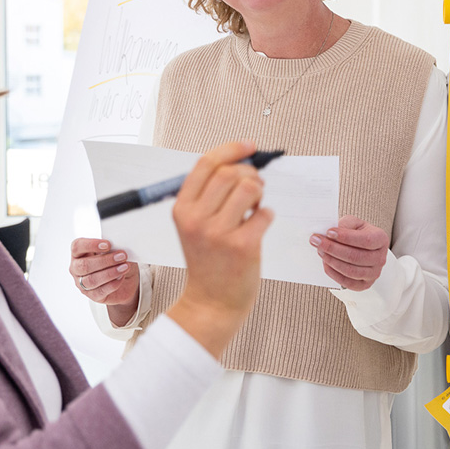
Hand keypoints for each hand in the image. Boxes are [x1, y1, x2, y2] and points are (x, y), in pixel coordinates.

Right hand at [69, 239, 139, 326]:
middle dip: (104, 261)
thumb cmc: (116, 262)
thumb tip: (118, 246)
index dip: (91, 245)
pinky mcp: (93, 296)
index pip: (77, 246)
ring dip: (110, 273)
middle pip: (84, 265)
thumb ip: (112, 248)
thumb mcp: (114, 251)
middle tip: (121, 256)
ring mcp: (82, 284)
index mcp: (79, 253)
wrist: (125, 281)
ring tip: (124, 267)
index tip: (108, 244)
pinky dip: (112, 284)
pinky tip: (121, 277)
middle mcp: (77, 269)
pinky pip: (100, 291)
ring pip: (91, 280)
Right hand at [166, 141, 273, 356]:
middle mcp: (196, 219)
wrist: (211, 302)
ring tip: (255, 207)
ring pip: (250, 188)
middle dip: (249, 175)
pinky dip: (267, 215)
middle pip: (230, 173)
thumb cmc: (209, 260)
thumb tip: (243, 161)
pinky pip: (266, 213)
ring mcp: (219, 233)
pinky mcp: (242, 246)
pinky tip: (257, 228)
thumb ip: (210, 194)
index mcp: (181, 209)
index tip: (250, 146)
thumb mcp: (195, 224)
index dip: (232, 149)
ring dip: (260, 193)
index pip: (206, 163)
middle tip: (254, 189)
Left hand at [310, 215, 389, 291]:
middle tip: (317, 241)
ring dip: (332, 261)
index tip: (329, 232)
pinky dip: (333, 273)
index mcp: (381, 239)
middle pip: (356, 256)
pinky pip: (347, 282)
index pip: (365, 240)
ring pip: (351, 270)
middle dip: (333, 248)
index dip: (346, 237)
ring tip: (320, 251)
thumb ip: (344, 225)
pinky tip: (325, 263)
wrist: (362, 248)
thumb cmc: (357, 233)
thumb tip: (328, 234)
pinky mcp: (364, 284)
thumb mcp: (353, 223)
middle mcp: (380, 258)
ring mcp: (374, 273)